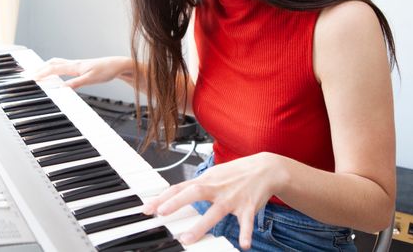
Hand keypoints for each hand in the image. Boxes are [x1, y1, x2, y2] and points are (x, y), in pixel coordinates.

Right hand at [33, 56, 131, 88]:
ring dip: (45, 66)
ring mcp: (77, 65)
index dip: (41, 73)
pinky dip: (54, 68)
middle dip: (39, 69)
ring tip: (37, 72)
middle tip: (28, 74)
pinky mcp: (81, 67)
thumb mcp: (91, 79)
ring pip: (57, 63)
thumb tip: (61, 88)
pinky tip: (55, 73)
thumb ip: (76, 83)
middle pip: (52, 63)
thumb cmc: (107, 71)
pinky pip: (63, 66)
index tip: (30, 78)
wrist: (118, 65)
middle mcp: (74, 64)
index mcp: (74, 66)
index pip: (53, 69)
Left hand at [142, 152, 284, 249]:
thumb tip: (174, 194)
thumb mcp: (213, 175)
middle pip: (193, 193)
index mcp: (206, 180)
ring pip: (215, 212)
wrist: (265, 168)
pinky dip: (246, 233)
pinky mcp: (248, 207)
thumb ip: (195, 186)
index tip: (147, 208)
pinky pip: (246, 222)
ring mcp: (232, 198)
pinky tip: (243, 245)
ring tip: (187, 239)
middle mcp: (216, 188)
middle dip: (176, 203)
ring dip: (201, 226)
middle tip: (160, 214)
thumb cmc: (235, 174)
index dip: (163, 198)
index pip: (180, 188)